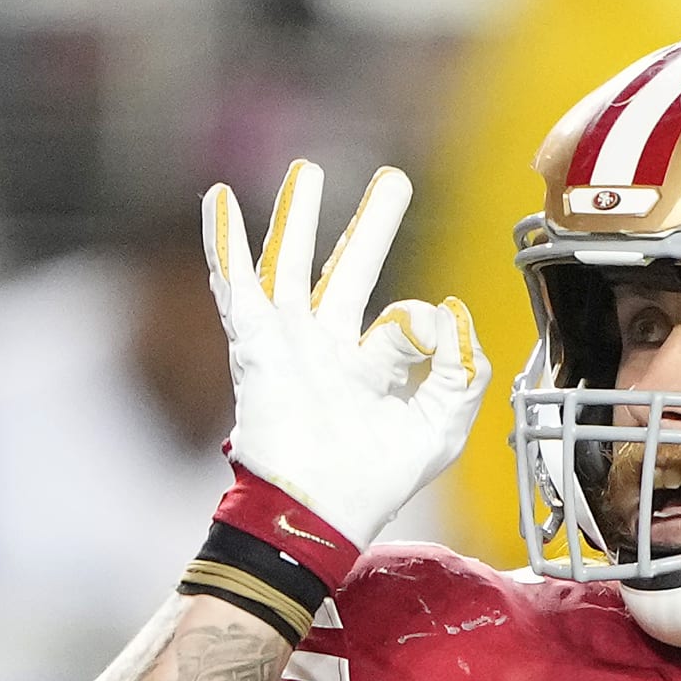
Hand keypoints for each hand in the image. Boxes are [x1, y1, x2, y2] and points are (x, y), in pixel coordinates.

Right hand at [203, 160, 489, 548]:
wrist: (317, 509)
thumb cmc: (372, 483)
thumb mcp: (439, 429)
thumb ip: (461, 372)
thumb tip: (452, 310)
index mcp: (369, 370)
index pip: (404, 321)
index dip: (427, 324)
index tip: (437, 331)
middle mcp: (327, 351)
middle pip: (350, 271)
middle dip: (371, 226)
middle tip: (395, 180)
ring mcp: (287, 345)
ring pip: (291, 266)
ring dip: (297, 217)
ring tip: (308, 171)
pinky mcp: (255, 345)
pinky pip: (236, 284)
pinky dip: (225, 242)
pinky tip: (219, 201)